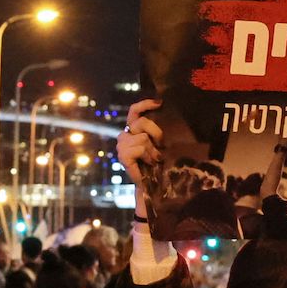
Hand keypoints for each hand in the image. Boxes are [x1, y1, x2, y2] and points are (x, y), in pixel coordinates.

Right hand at [117, 98, 164, 216]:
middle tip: (161, 146)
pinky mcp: (123, 156)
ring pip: (142, 138)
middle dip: (156, 133)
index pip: (134, 112)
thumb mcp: (159, 142)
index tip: (160, 103)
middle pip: (141, 123)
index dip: (144, 105)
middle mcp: (125, 136)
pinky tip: (149, 163)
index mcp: (133, 130)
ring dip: (153, 149)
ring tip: (154, 159)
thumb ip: (156, 130)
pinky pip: (139, 148)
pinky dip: (148, 156)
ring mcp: (122, 146)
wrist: (155, 184)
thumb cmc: (160, 163)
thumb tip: (164, 113)